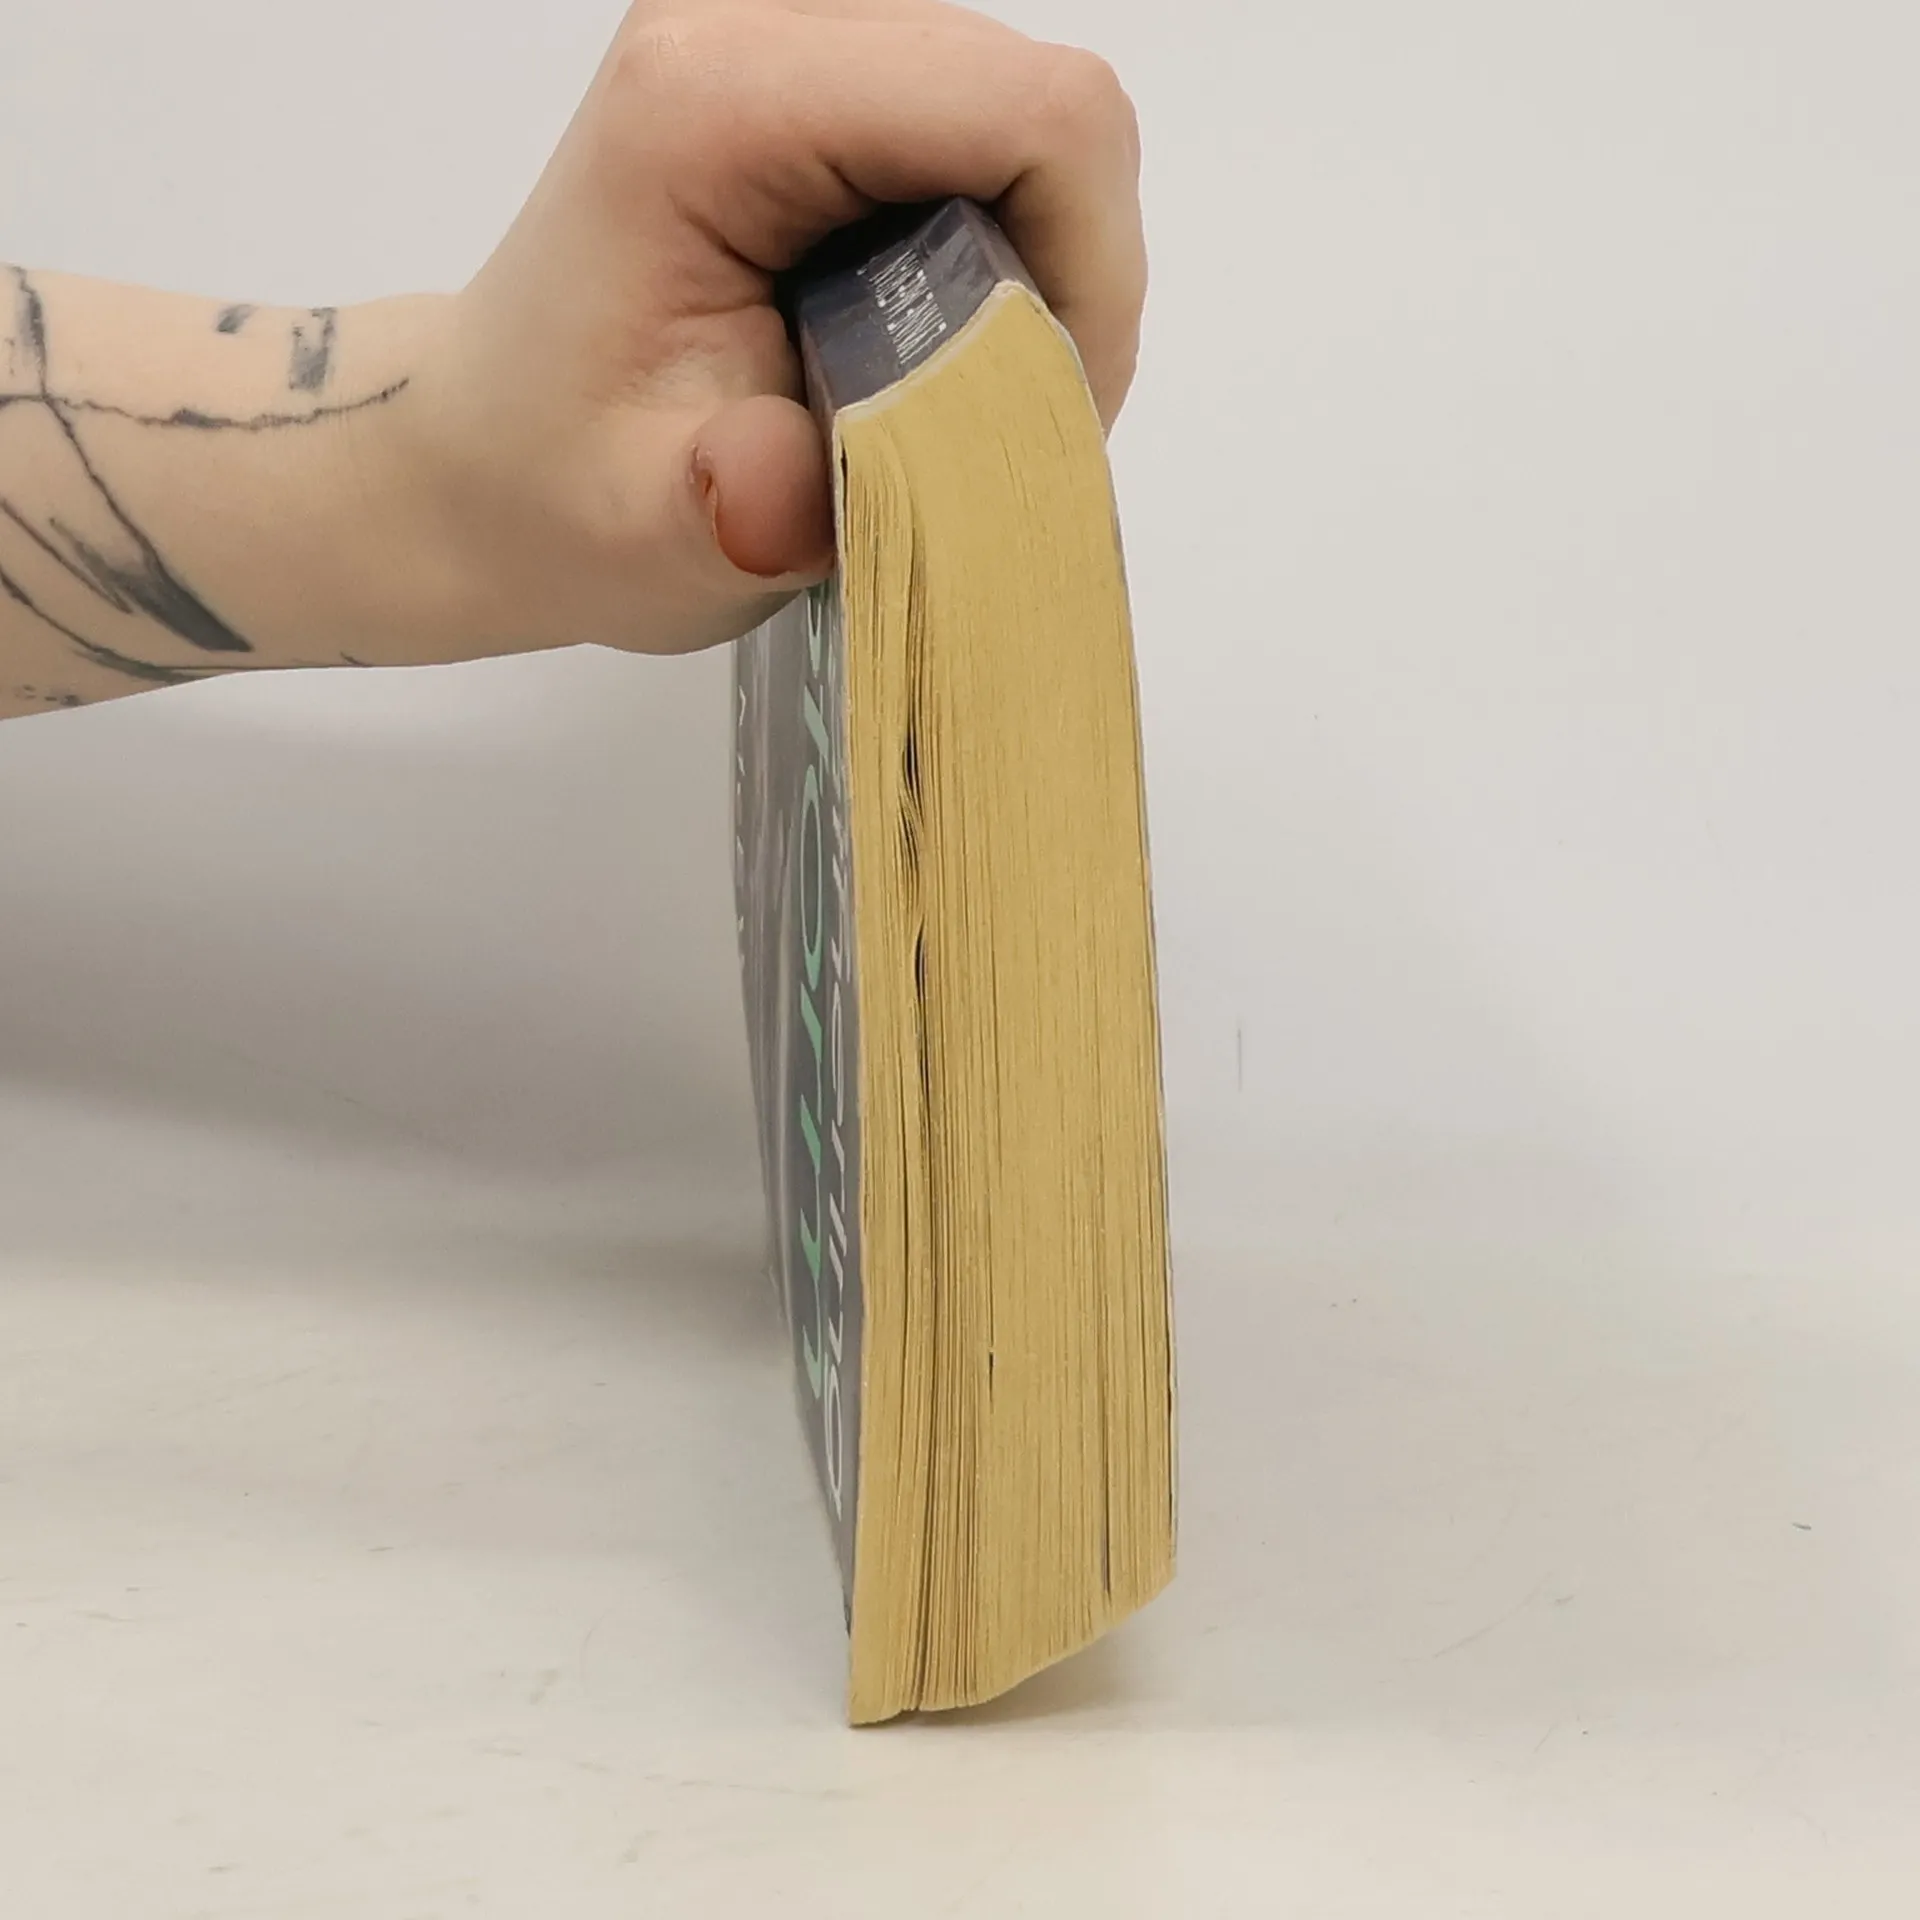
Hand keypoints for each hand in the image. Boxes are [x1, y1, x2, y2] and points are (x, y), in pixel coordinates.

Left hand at [406, 0, 1145, 661]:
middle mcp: (759, 25)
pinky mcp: (821, 80)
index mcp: (717, 105)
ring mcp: (794, 38)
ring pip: (1032, 124)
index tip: (1046, 416)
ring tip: (962, 402)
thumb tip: (793, 484)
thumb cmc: (563, 489)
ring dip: (1039, 277)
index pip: (1025, 113)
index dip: (1086, 270)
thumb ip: (735, 507)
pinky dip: (1003, 260)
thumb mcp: (643, 533)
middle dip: (1068, 283)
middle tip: (1006, 428)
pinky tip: (937, 351)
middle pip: (1045, 108)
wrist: (495, 453)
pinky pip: (991, 142)